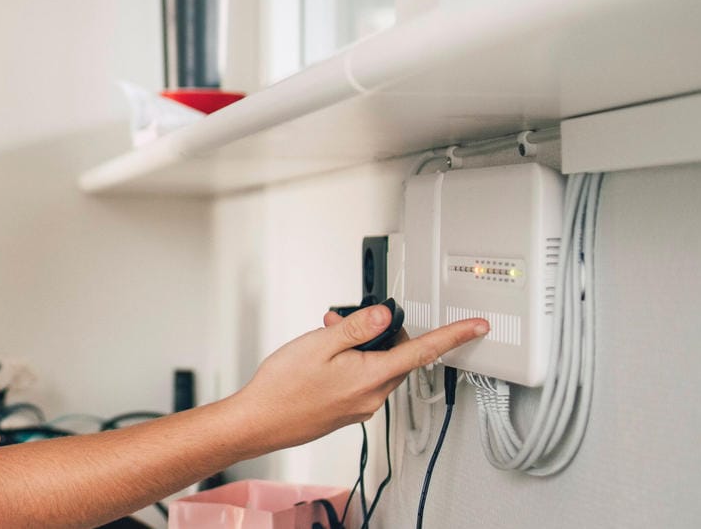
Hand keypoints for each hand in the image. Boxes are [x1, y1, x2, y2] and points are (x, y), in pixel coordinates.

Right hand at [230, 303, 486, 451]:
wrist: (259, 422)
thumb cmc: (282, 387)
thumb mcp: (319, 344)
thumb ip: (357, 328)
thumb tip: (386, 315)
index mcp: (371, 376)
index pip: (424, 352)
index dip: (454, 337)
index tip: (477, 327)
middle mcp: (373, 396)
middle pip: (397, 356)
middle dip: (378, 333)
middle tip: (343, 321)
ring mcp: (361, 407)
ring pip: (378, 367)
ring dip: (360, 348)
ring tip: (325, 339)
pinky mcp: (348, 411)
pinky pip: (363, 381)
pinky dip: (352, 364)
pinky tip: (323, 360)